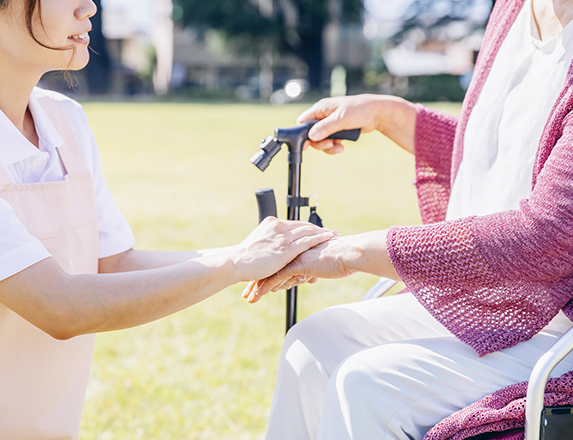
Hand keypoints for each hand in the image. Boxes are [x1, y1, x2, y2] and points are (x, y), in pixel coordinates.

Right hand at [231, 217, 337, 282]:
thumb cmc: (243, 259)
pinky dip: (320, 238)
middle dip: (319, 229)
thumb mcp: (257, 246)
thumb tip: (273, 252)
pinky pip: (307, 241)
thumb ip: (268, 244)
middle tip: (332, 232)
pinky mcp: (286, 249)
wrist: (236, 263)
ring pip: (308, 231)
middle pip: (304, 226)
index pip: (294, 224)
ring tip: (335, 235)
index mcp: (271, 224)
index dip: (308, 227)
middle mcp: (279, 227)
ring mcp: (283, 237)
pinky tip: (329, 239)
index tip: (317, 230)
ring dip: (324, 233)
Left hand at [242, 235, 360, 302]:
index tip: (254, 283)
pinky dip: (266, 286)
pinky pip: (278, 277)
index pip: (275, 262)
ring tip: (249, 298)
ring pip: (270, 273)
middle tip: (246, 293)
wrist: (350, 253)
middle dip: (256, 281)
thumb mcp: (320, 265)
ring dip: (258, 287)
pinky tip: (258, 294)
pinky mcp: (298, 264)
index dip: (264, 273)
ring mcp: (294, 257)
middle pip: (269, 267)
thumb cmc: (340, 258)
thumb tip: (306, 277)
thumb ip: (309, 270)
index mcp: (296, 249)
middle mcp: (292, 251)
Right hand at [297, 94, 415, 154]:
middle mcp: (324, 116)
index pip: (303, 121)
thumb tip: (311, 136)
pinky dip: (334, 146)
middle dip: (320, 143)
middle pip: (311, 134)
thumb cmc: (360, 110)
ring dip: (328, 146)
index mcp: (321, 108)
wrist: (377, 113)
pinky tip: (342, 147)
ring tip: (338, 147)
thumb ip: (326, 127)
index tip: (306, 145)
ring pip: (321, 140)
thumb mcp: (341, 119)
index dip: (302, 133)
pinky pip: (330, 142)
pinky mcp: (337, 131)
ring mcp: (330, 124)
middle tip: (330, 145)